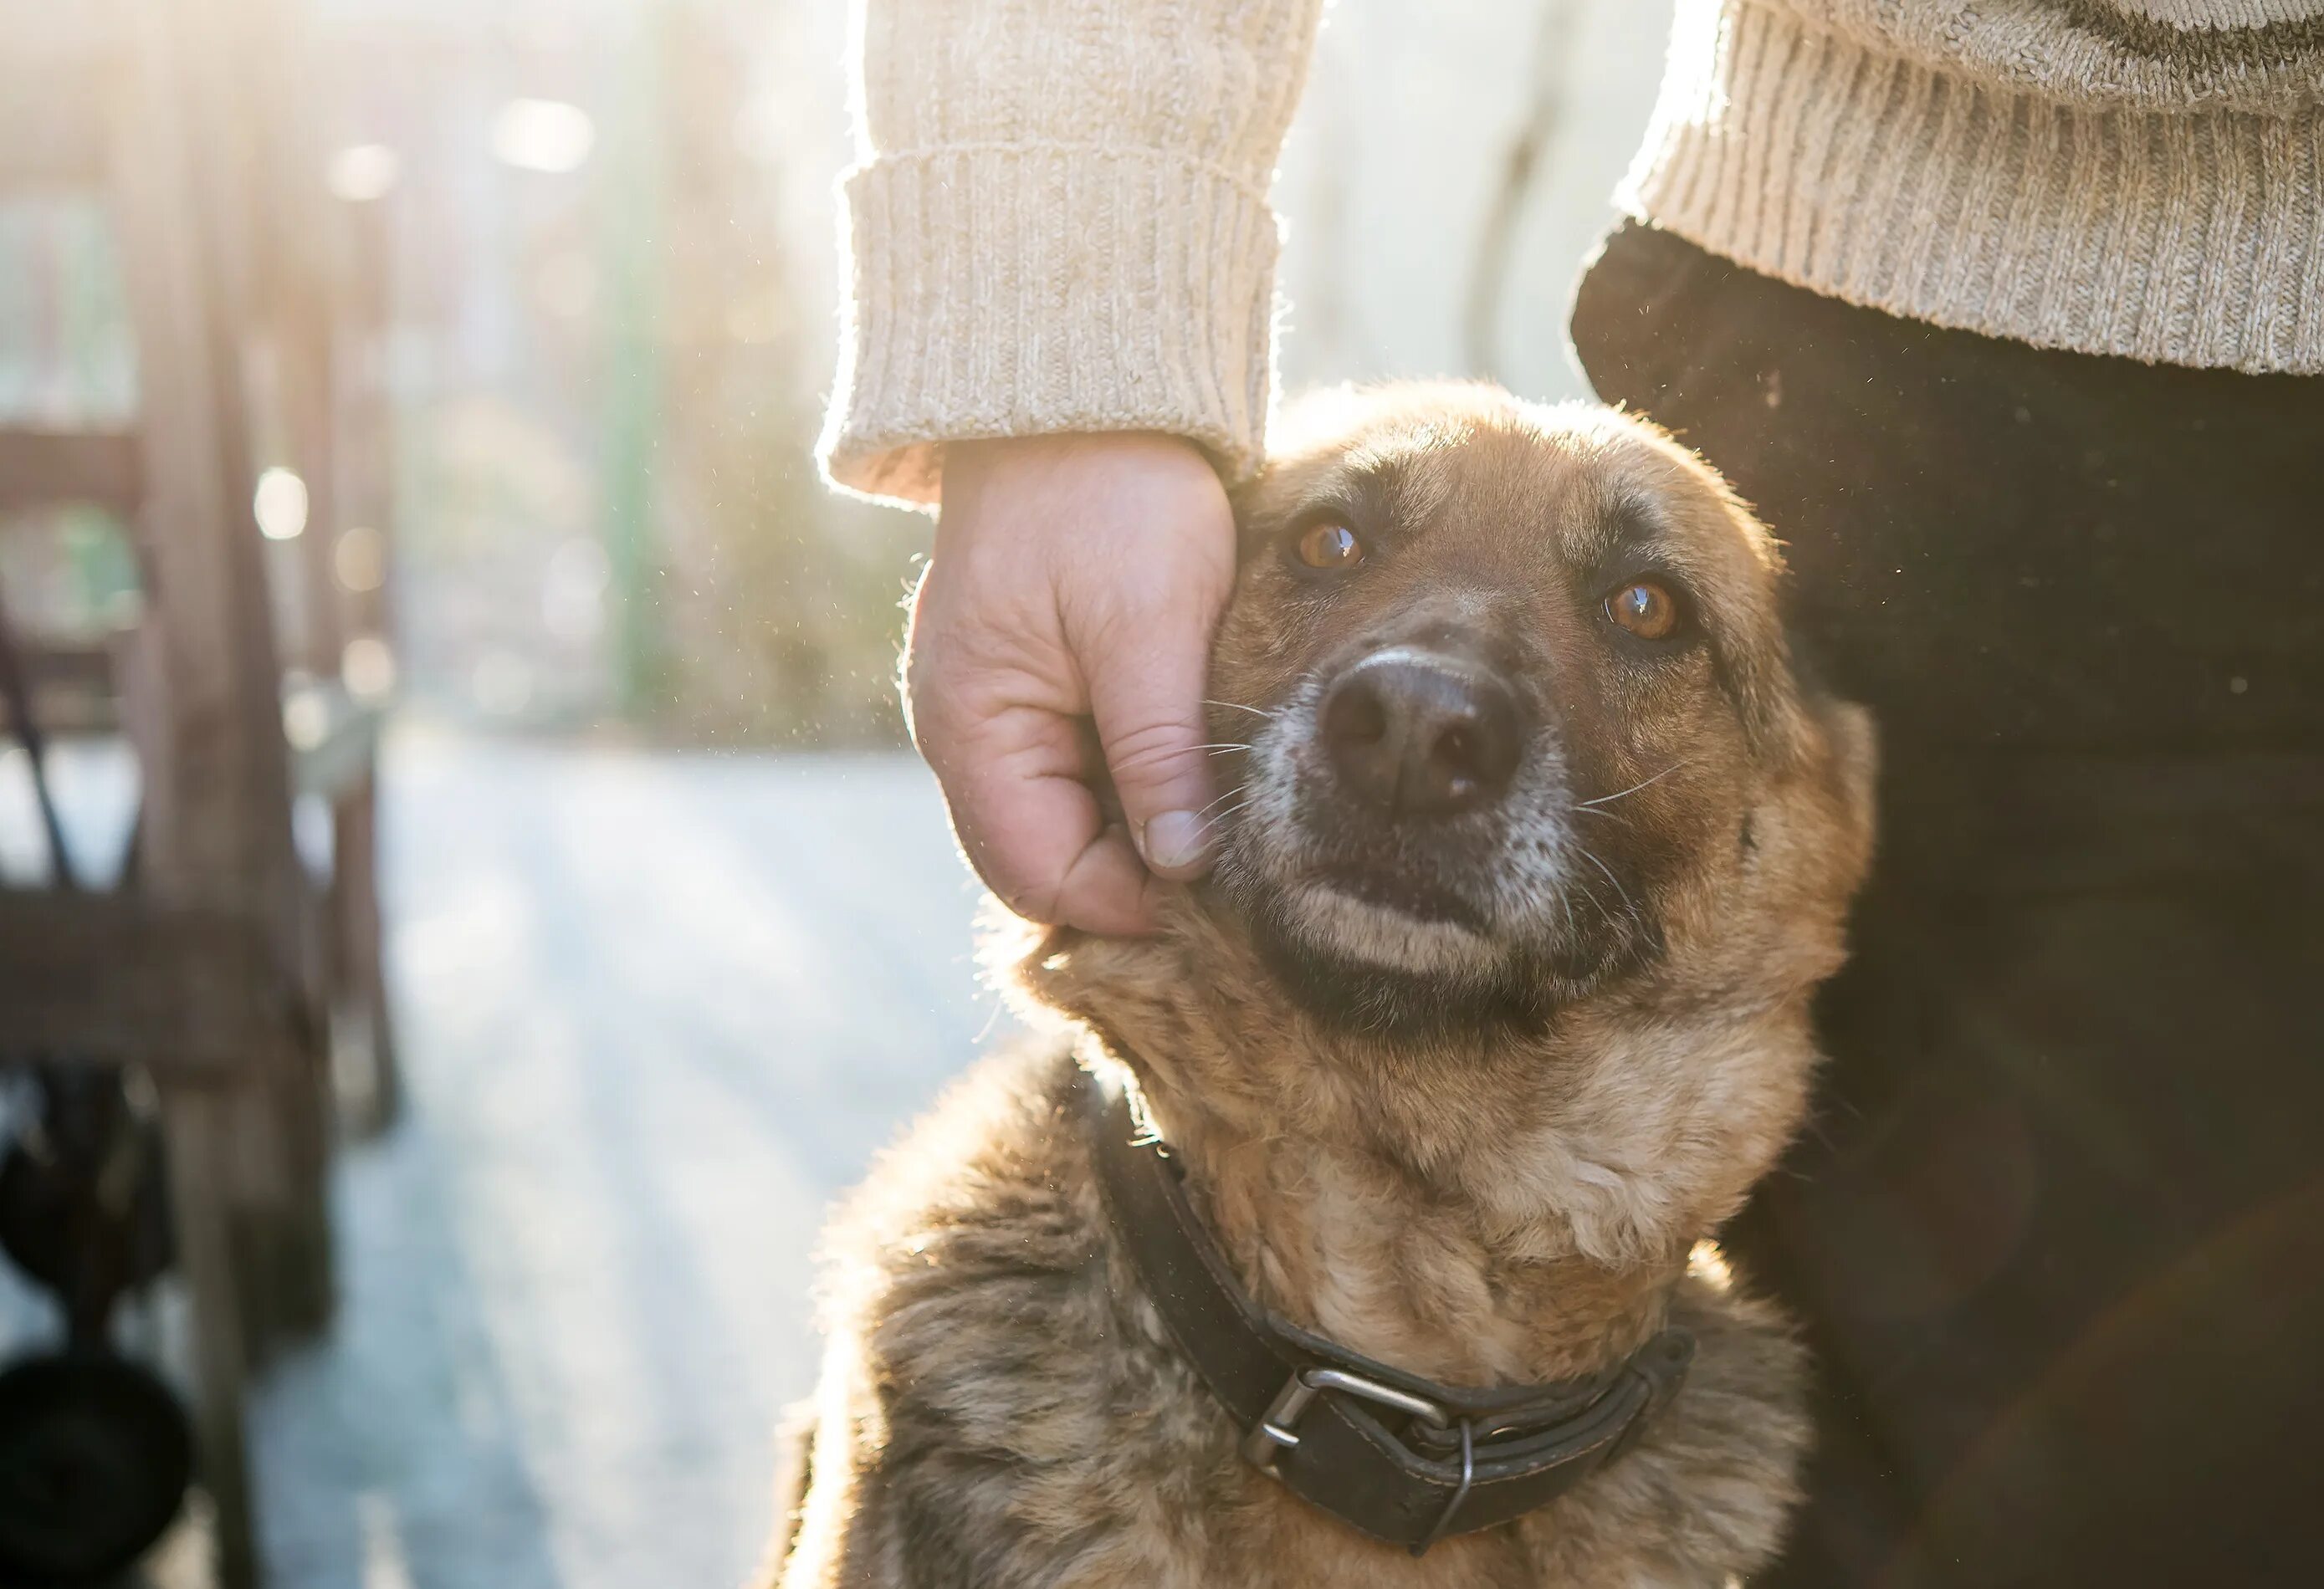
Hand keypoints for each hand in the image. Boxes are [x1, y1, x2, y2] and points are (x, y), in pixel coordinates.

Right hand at [907, 432, 1236, 934]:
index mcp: (971, 727)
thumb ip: (1156, 751)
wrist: (1084, 387)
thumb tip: (1181, 868)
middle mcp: (964, 732)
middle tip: (1233, 863)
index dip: (1128, 903)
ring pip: (1066, 819)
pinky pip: (1076, 768)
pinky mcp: (1029, 682)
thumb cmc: (1110, 494)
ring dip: (1138, 828)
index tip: (1220, 893)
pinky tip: (1194, 763)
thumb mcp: (1147, 626)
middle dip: (1133, 875)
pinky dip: (1133, 781)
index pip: (1039, 875)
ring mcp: (993, 707)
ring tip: (1221, 813)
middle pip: (1046, 859)